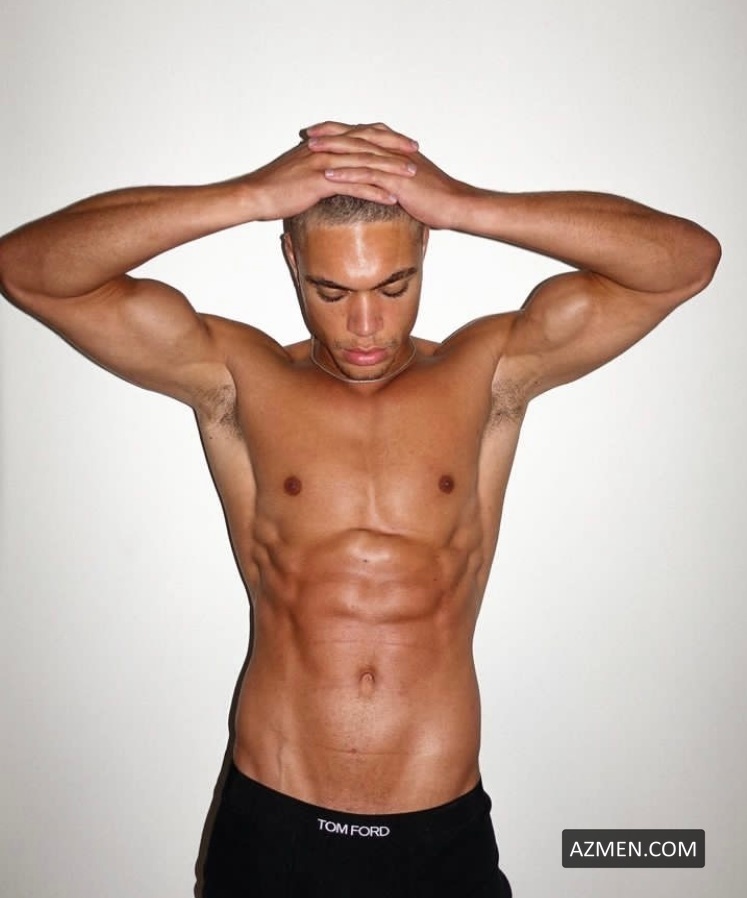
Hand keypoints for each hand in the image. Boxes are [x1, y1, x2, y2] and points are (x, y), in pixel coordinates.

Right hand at [243, 126, 417, 221]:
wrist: (255, 195)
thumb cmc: (275, 188)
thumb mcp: (300, 172)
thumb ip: (319, 169)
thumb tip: (332, 176)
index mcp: (324, 144)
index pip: (359, 136)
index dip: (382, 138)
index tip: (402, 142)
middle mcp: (326, 148)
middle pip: (367, 144)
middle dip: (393, 147)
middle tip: (415, 151)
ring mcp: (324, 163)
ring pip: (364, 163)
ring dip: (390, 169)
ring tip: (411, 175)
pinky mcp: (320, 181)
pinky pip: (354, 186)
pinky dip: (374, 191)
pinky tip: (391, 198)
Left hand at [304, 121, 474, 229]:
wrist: (456, 205)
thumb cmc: (437, 199)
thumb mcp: (411, 186)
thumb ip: (394, 181)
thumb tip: (382, 188)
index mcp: (395, 151)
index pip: (363, 135)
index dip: (340, 132)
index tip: (319, 132)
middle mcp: (393, 152)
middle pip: (357, 137)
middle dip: (331, 134)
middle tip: (308, 134)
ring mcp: (394, 165)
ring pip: (358, 152)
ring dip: (333, 150)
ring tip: (311, 150)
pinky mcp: (396, 181)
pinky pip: (367, 174)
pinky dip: (347, 173)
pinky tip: (329, 175)